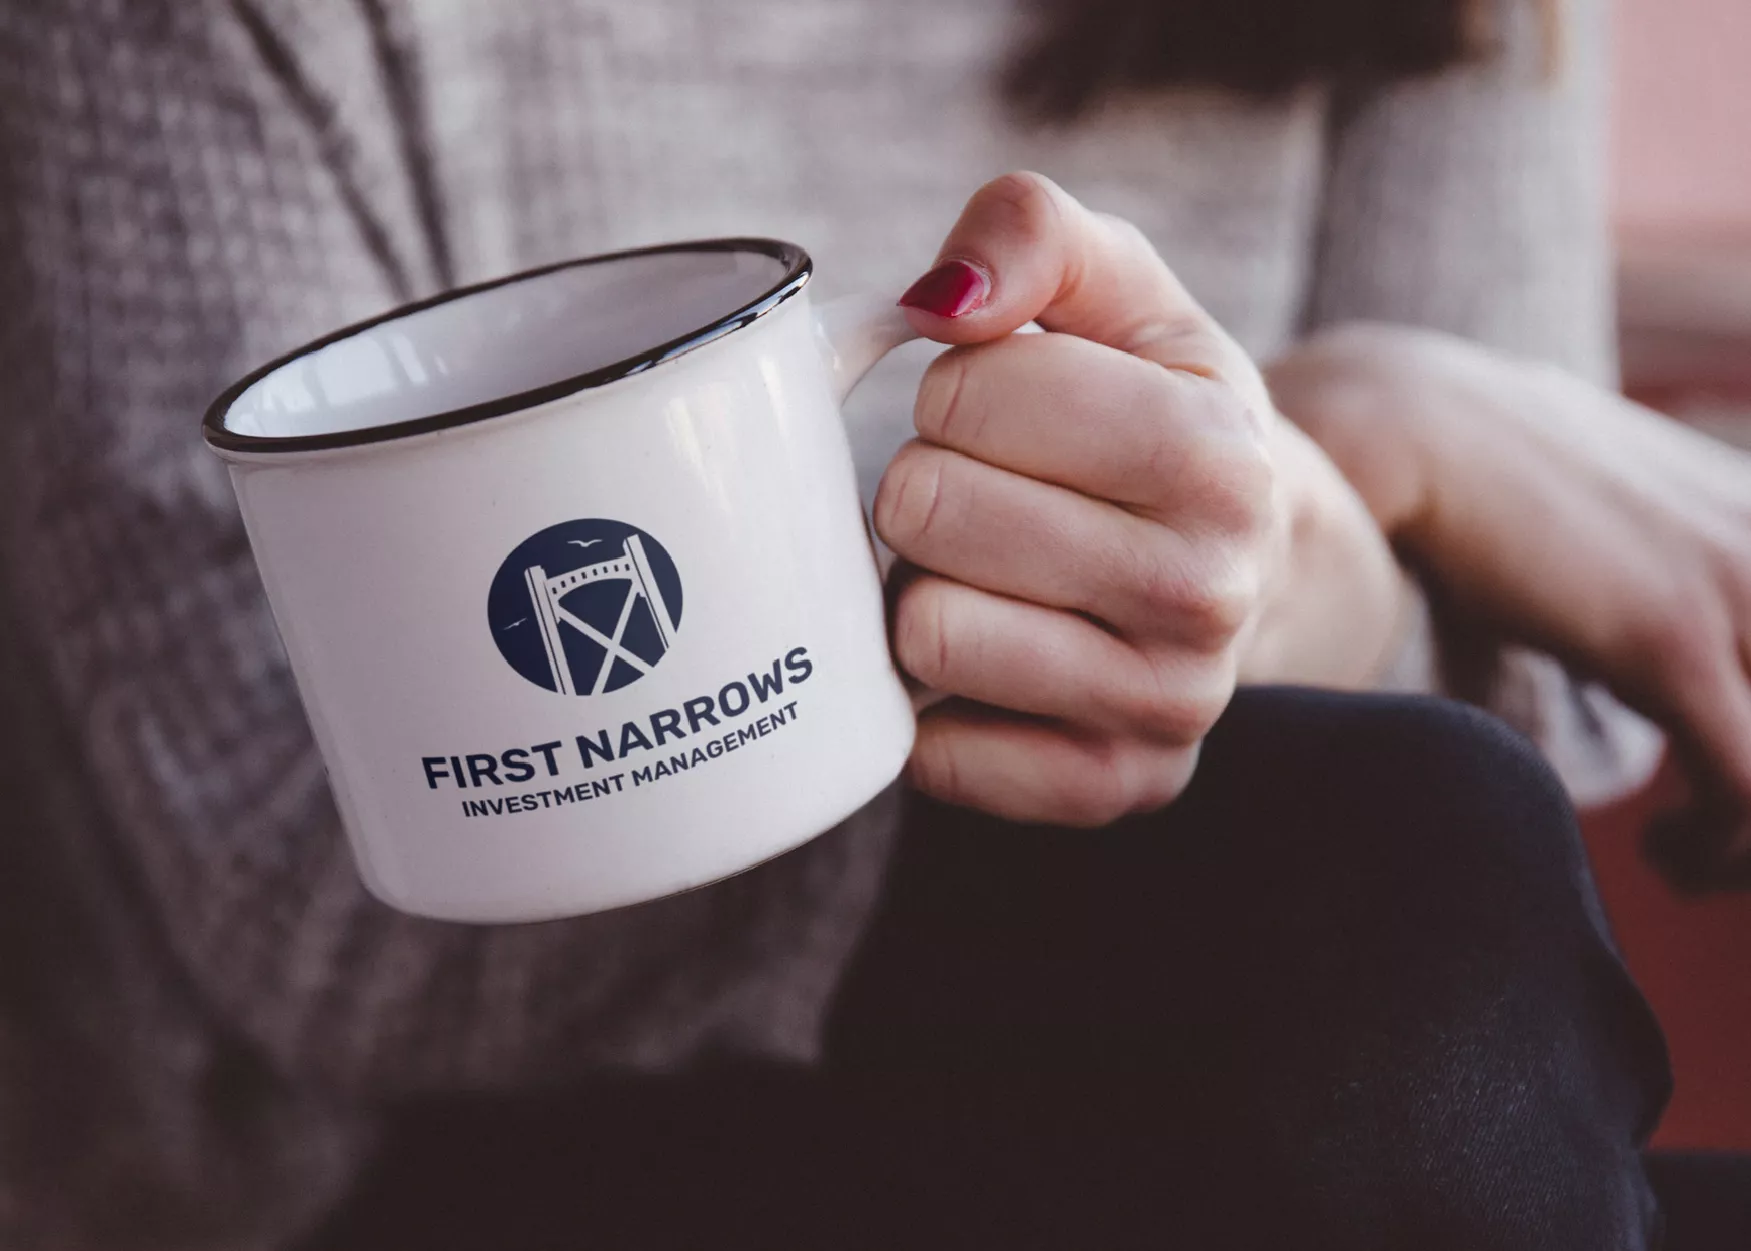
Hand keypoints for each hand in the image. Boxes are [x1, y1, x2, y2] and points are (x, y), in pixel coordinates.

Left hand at [877, 173, 1405, 824]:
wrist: (1254, 559)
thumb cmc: (1156, 412)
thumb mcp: (1122, 292)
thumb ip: (1033, 232)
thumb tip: (940, 299)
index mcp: (1220, 454)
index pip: (968, 391)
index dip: (957, 385)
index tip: (1005, 405)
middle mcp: (1210, 592)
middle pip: (928, 508)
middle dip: (927, 481)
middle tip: (986, 492)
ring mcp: (1165, 706)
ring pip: (923, 633)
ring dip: (922, 587)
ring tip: (988, 571)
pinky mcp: (1110, 786)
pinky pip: (940, 755)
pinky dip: (931, 701)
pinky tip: (992, 655)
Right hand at [1271, 323, 1750, 862]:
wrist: (1409, 426)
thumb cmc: (1479, 482)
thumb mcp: (1604, 520)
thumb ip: (1649, 571)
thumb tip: (1618, 651)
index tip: (1718, 802)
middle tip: (1712, 847)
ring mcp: (1739, 584)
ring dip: (1748, 848)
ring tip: (1682, 859)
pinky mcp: (1673, 638)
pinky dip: (1716, 850)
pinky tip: (1659, 851)